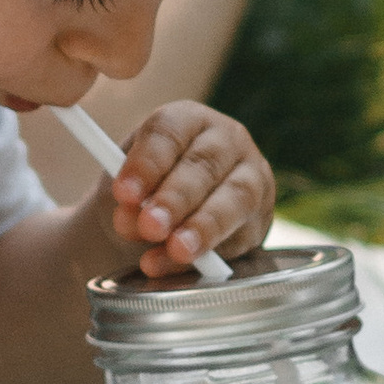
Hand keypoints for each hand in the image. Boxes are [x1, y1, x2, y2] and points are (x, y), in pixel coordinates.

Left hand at [94, 102, 275, 279]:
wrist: (171, 221)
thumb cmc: (146, 191)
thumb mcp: (129, 187)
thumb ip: (128, 200)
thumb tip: (131, 218)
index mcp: (188, 120)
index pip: (170, 132)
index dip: (147, 163)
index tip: (123, 194)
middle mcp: (227, 140)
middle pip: (204, 165)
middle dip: (174, 199)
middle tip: (148, 226)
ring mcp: (251, 176)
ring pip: (235, 198)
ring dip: (202, 227)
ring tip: (175, 249)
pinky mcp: (260, 218)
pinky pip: (239, 236)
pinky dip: (207, 254)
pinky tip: (180, 264)